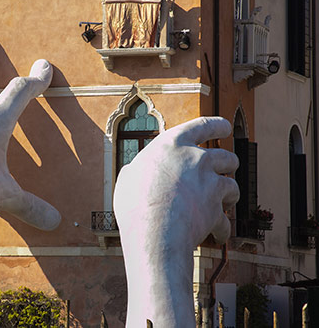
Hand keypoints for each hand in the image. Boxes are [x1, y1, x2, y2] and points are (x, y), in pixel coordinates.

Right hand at [113, 117, 238, 326]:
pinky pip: (225, 219)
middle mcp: (197, 159)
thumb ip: (141, 169)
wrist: (153, 230)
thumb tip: (137, 171)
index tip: (226, 127)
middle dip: (228, 165)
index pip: (203, 126)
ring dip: (228, 195)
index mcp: (173, 144)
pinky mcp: (217, 207)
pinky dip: (221, 227)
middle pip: (226, 157)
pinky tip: (216, 235)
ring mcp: (210, 182)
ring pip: (232, 186)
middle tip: (224, 172)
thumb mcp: (128, 177)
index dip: (217, 125)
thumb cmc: (134, 203)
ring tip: (222, 204)